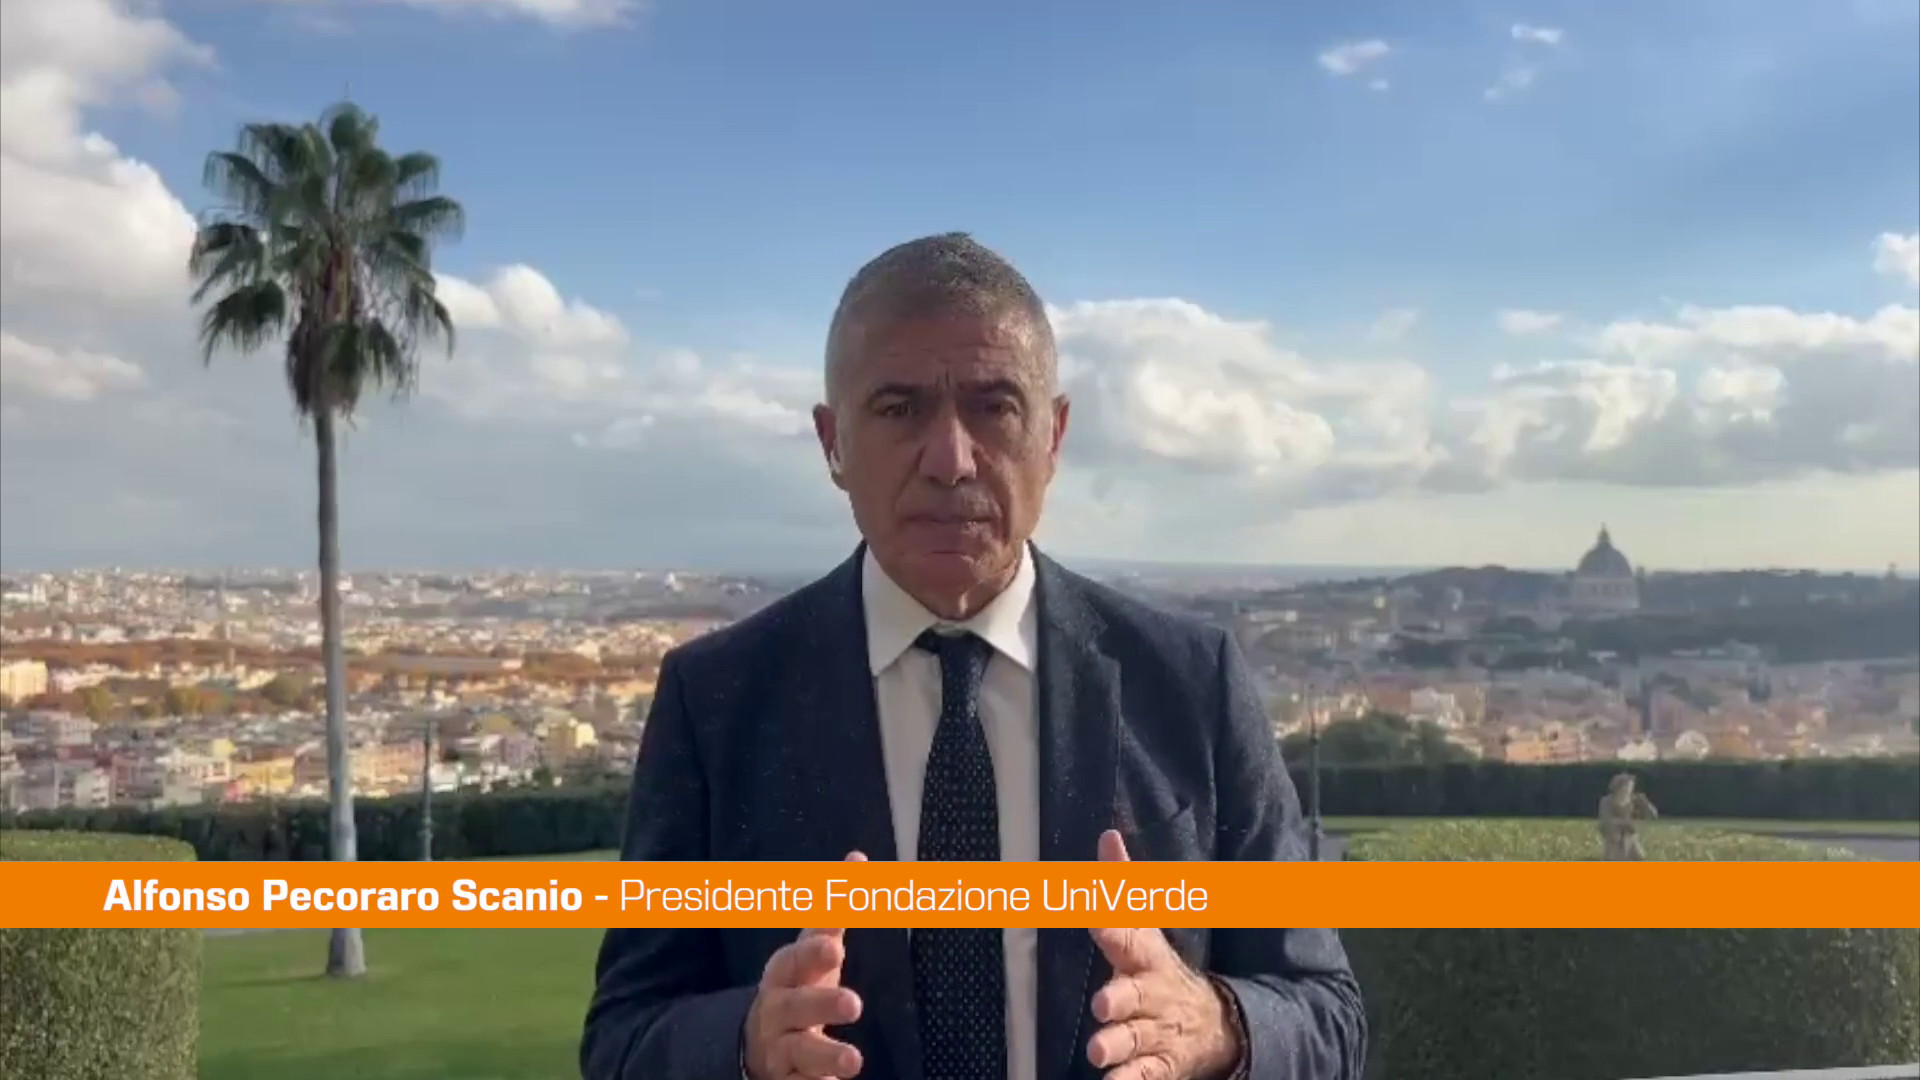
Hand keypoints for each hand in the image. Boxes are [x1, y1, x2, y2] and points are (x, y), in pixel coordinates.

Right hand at [744, 851, 867, 1079]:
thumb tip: (859, 858)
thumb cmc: (798, 987)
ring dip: (826, 1055)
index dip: (812, 953)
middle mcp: (778, 1010)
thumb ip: (833, 911)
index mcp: (784, 975)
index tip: (836, 947)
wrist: (757, 1042)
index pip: (793, 960)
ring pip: (800, 1052)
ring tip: (855, 1062)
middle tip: (855, 1003)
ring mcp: (781, 1048)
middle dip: (822, 1004)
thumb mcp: (812, 951)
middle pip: (796, 1006)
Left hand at [1085, 831, 1239, 1079]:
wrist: (1215, 1025)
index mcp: (1145, 956)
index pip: (1128, 935)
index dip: (1111, 923)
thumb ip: (1120, 885)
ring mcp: (1156, 1031)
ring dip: (1117, 1044)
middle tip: (1102, 1004)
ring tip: (1097, 1053)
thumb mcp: (1144, 928)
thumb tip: (1106, 836)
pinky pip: (1144, 1076)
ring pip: (1135, 1039)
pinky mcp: (1158, 1065)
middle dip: (1119, 999)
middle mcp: (1150, 994)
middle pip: (1136, 994)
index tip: (1092, 916)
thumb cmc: (1159, 971)